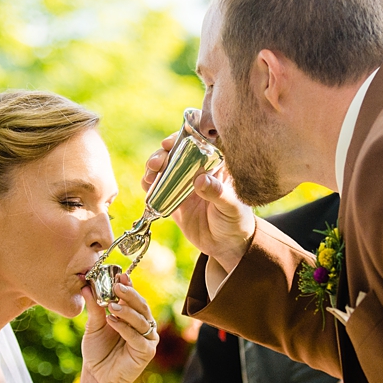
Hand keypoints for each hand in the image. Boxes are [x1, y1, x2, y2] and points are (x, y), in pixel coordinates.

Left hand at [80, 273, 157, 382]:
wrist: (97, 376)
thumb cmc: (97, 351)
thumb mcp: (94, 326)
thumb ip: (95, 307)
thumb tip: (86, 286)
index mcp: (133, 316)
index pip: (134, 297)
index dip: (129, 286)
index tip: (121, 276)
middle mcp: (143, 325)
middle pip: (141, 306)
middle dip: (130, 295)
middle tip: (117, 288)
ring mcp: (147, 338)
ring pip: (141, 320)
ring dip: (127, 311)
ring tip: (112, 306)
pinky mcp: (147, 352)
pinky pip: (137, 337)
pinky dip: (124, 328)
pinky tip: (112, 322)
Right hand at [143, 133, 254, 274]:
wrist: (225, 246)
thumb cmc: (235, 222)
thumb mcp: (231, 207)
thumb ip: (217, 193)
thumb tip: (200, 180)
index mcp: (217, 165)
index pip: (201, 142)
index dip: (185, 136)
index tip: (172, 141)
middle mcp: (198, 170)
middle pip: (178, 151)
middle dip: (164, 151)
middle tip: (158, 161)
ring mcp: (184, 183)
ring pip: (165, 165)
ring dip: (154, 165)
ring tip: (151, 172)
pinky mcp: (172, 197)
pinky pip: (157, 186)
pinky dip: (148, 182)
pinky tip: (147, 185)